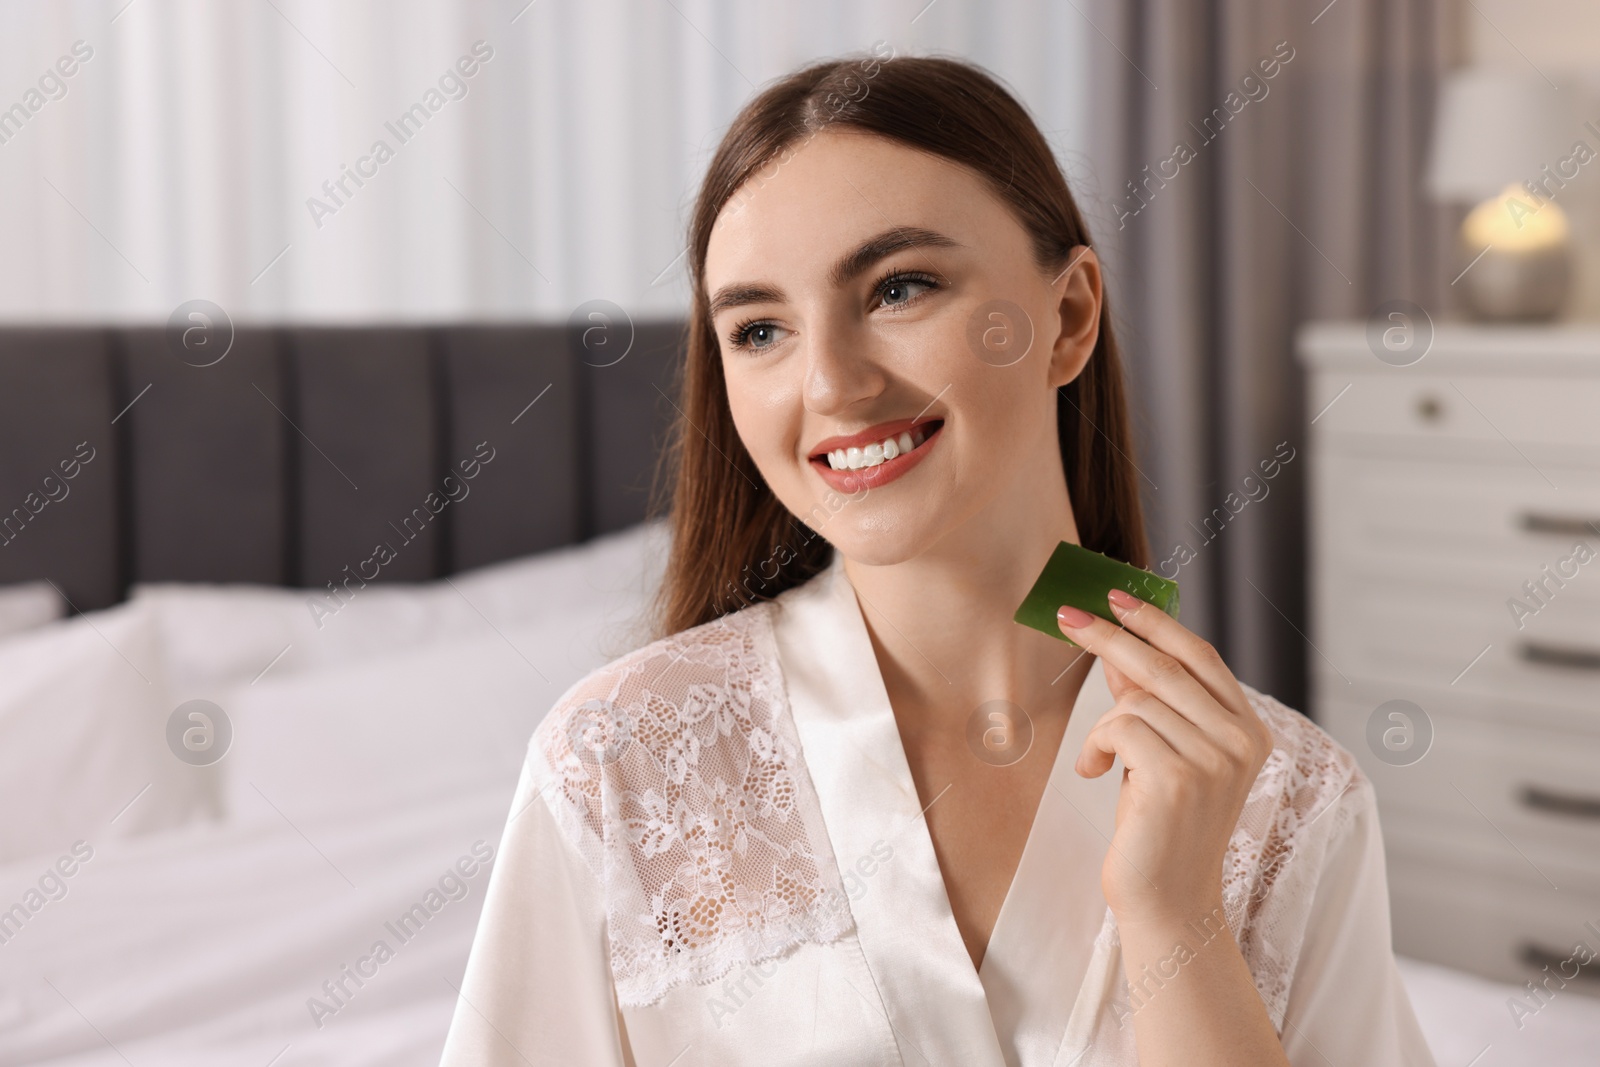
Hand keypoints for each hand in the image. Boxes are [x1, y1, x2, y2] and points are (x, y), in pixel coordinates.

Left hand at [1056, 590, 1272, 929]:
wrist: (1166, 901)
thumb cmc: (1158, 828)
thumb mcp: (1160, 753)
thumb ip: (1149, 703)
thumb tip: (1118, 647)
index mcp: (1250, 731)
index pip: (1202, 657)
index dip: (1157, 623)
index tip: (1117, 597)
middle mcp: (1241, 742)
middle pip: (1165, 665)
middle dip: (1109, 636)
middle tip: (1065, 616)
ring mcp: (1215, 760)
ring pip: (1137, 699)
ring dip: (1104, 726)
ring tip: (1102, 760)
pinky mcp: (1179, 779)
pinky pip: (1119, 727)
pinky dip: (1096, 746)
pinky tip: (1096, 774)